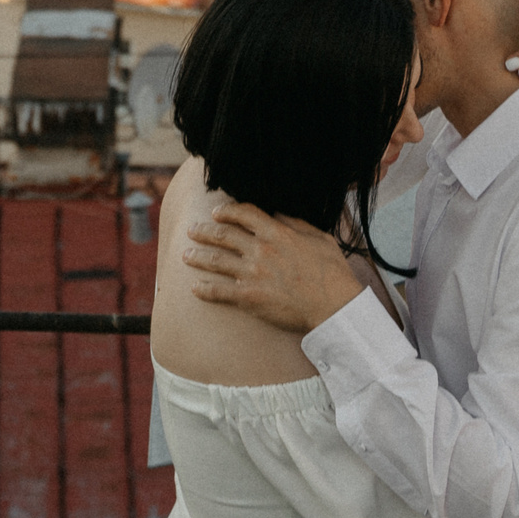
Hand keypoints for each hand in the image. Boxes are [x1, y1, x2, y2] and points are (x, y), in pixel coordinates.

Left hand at [182, 200, 368, 333]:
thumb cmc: (332, 273)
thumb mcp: (319, 238)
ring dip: (197, 256)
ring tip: (185, 255)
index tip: (216, 212)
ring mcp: (252, 274)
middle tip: (192, 231)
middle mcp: (260, 250)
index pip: (244, 214)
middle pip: (223, 235)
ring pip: (215, 260)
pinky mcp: (248, 297)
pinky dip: (204, 290)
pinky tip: (195, 288)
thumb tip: (278, 215)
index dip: (227, 210)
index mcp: (277, 233)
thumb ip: (296, 224)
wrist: (333, 306)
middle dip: (203, 231)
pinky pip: (219, 292)